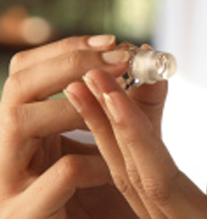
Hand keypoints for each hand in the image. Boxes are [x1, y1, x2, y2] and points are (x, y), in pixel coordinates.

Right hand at [0, 35, 141, 217]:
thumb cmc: (106, 201)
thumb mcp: (121, 147)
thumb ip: (134, 109)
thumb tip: (154, 64)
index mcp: (30, 130)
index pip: (28, 71)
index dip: (67, 50)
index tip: (115, 42)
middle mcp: (11, 150)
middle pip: (15, 86)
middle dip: (67, 64)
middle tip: (117, 59)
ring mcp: (9, 181)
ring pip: (19, 122)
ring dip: (72, 107)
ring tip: (112, 102)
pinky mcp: (24, 212)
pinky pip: (59, 174)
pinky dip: (92, 164)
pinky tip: (111, 170)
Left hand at [65, 68, 206, 217]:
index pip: (158, 181)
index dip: (134, 137)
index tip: (112, 96)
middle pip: (132, 175)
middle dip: (106, 125)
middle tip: (83, 80)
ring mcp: (180, 217)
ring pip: (134, 174)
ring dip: (109, 130)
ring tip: (89, 88)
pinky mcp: (184, 208)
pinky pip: (148, 174)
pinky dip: (133, 142)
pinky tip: (122, 115)